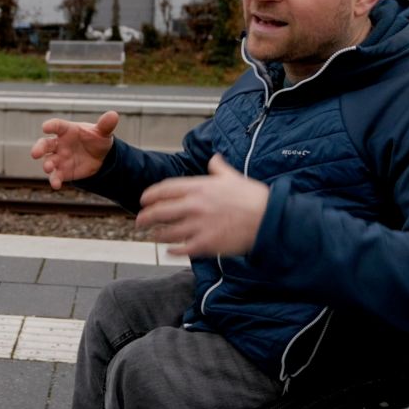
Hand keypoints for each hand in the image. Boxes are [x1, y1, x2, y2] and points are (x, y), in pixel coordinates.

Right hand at [30, 110, 119, 189]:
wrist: (100, 158)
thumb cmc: (97, 140)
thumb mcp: (103, 133)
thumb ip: (105, 125)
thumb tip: (114, 115)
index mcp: (67, 130)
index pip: (57, 126)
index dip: (50, 126)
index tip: (45, 127)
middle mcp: (59, 144)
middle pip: (45, 144)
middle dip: (39, 148)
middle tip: (35, 153)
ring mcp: (59, 158)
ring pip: (48, 160)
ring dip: (46, 164)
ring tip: (48, 168)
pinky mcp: (62, 171)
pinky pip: (56, 176)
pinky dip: (54, 180)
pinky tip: (56, 185)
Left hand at [137, 155, 269, 256]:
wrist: (268, 219)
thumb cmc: (252, 197)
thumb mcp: (233, 177)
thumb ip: (218, 168)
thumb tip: (214, 158)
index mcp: (199, 187)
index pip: (165, 189)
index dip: (150, 195)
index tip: (143, 199)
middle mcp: (195, 205)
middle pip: (160, 211)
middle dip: (145, 217)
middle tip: (139, 221)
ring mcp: (199, 226)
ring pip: (167, 232)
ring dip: (157, 235)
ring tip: (152, 236)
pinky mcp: (206, 244)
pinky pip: (182, 248)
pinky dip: (172, 250)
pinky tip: (168, 250)